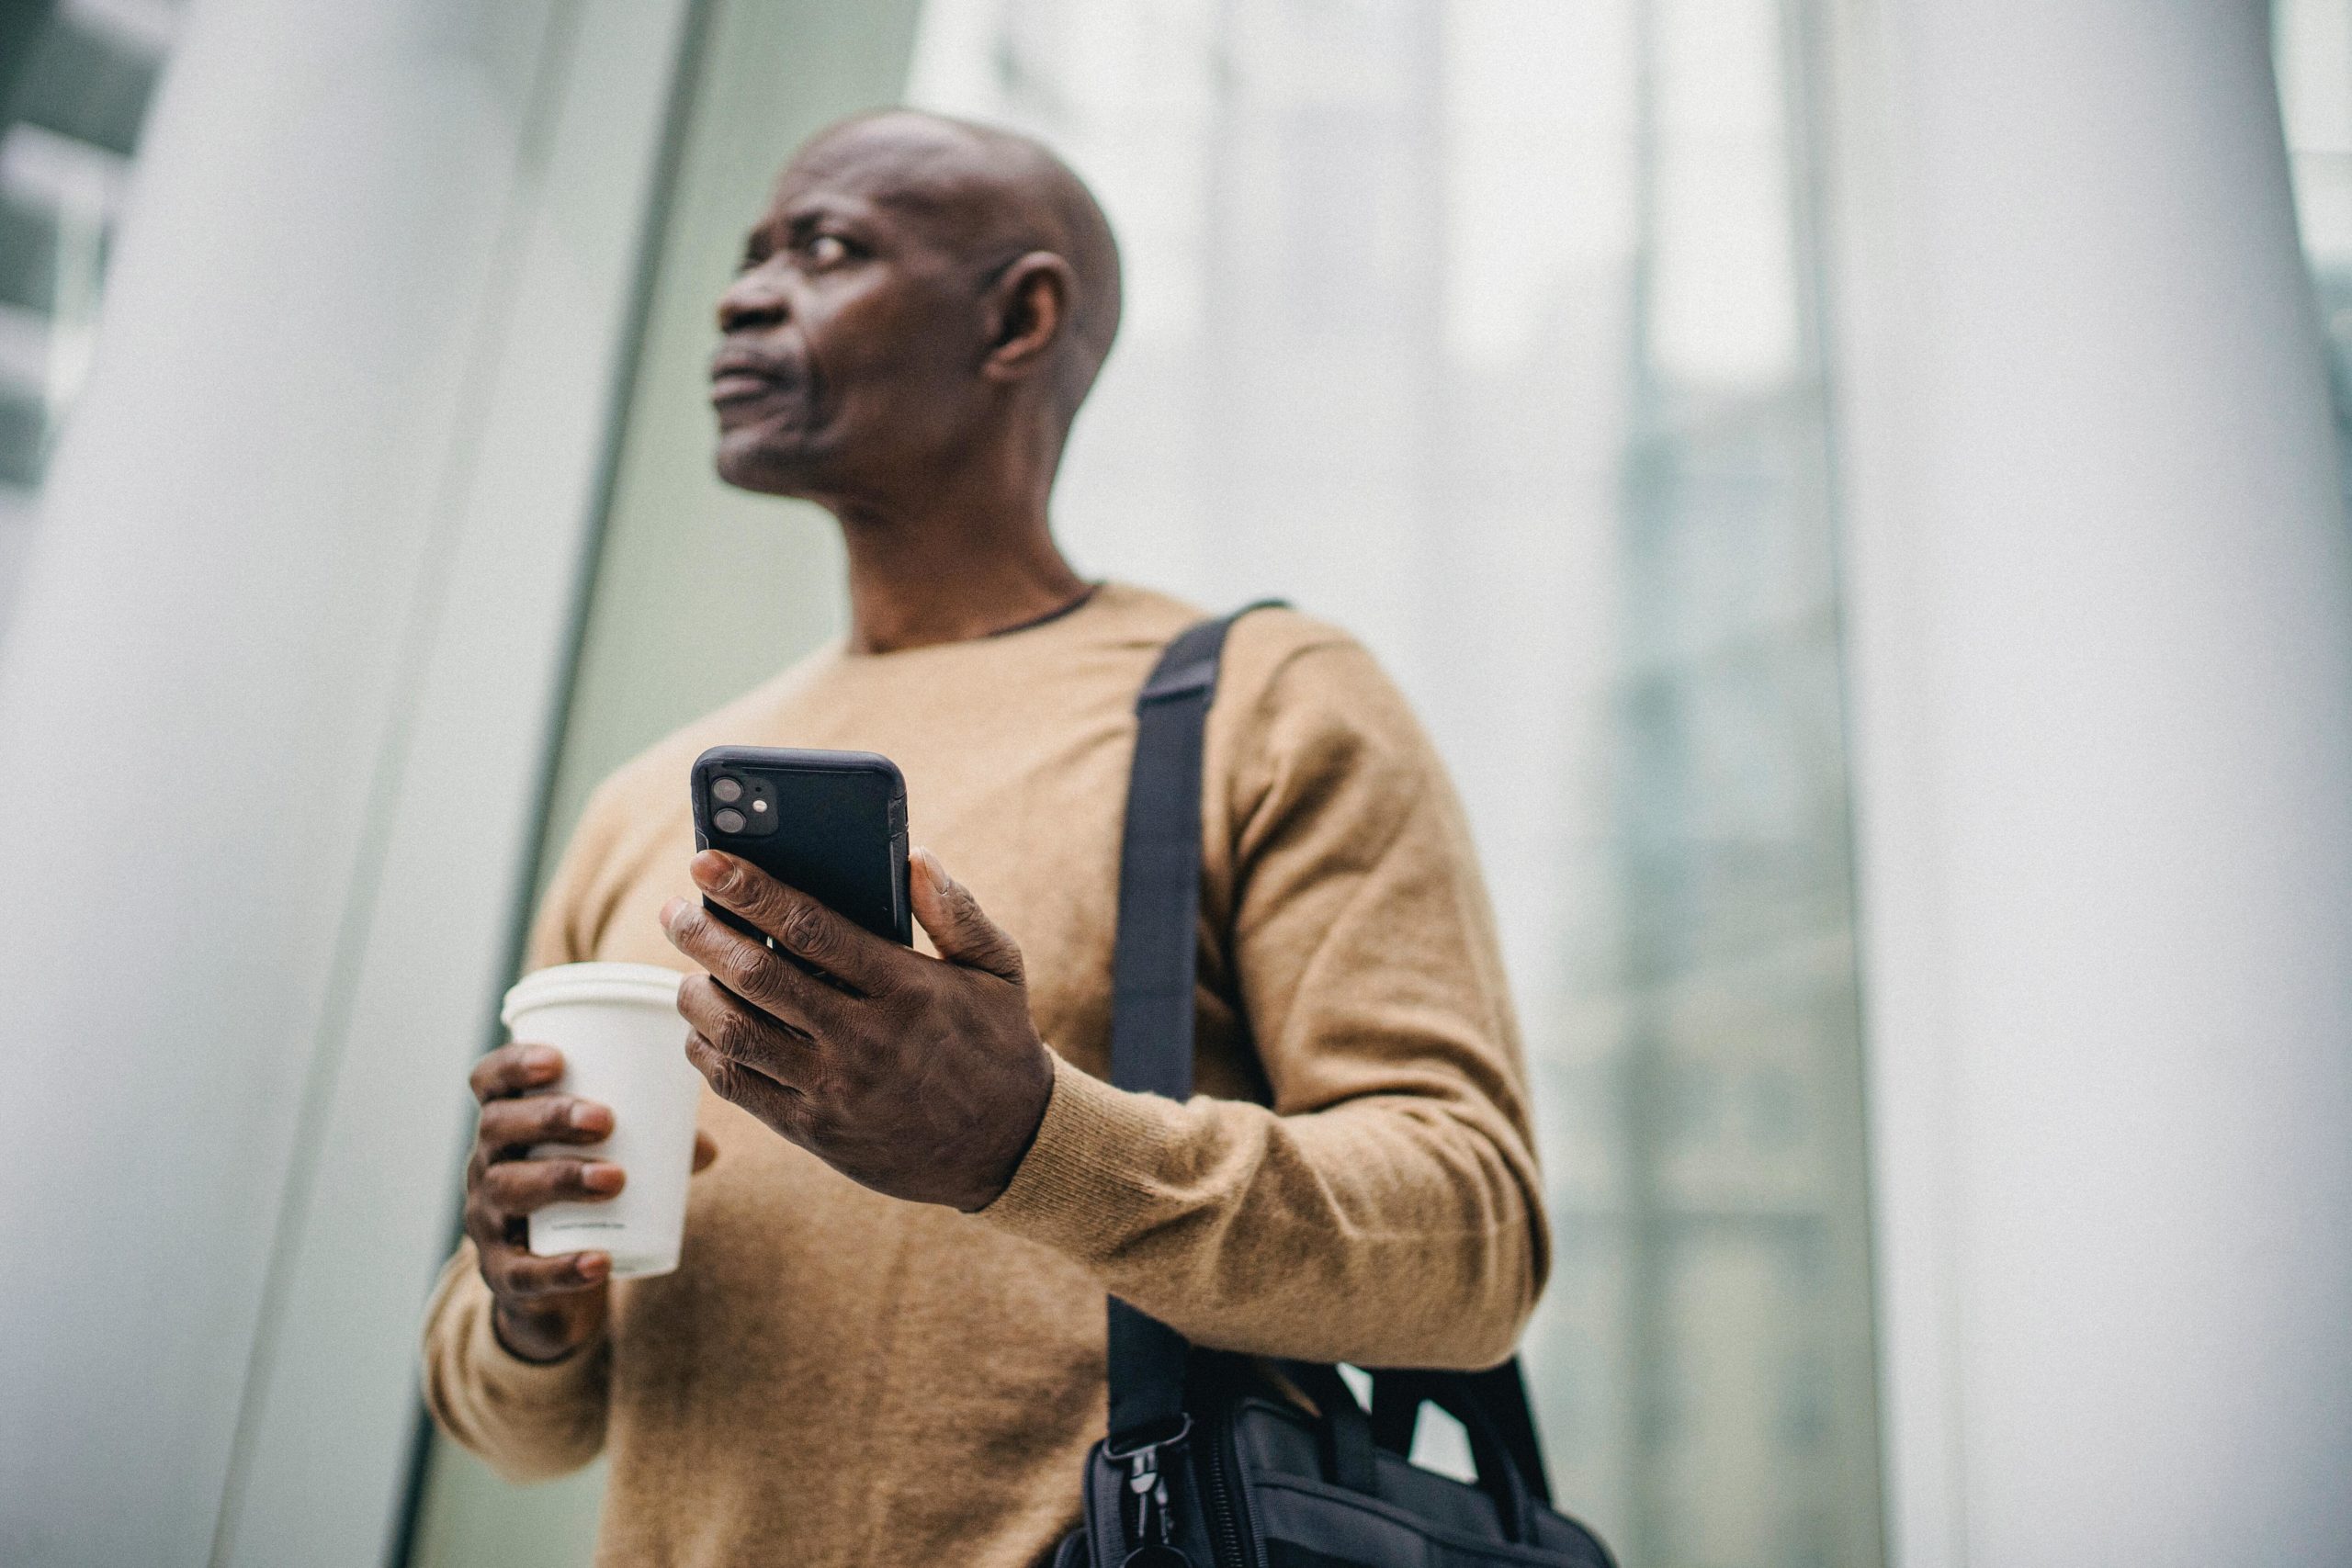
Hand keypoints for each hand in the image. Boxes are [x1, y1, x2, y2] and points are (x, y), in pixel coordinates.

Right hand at [462, 1044, 717, 1362]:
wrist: (548, 1287)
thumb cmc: (579, 1197)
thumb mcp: (607, 1160)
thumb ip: (655, 1146)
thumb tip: (704, 1148)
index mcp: (507, 1124)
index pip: (488, 1080)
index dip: (513, 1065)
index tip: (558, 1059)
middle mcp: (485, 1164)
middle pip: (497, 1127)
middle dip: (549, 1118)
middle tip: (605, 1120)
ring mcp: (487, 1220)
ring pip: (508, 1189)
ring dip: (561, 1178)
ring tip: (615, 1178)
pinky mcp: (501, 1274)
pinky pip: (522, 1272)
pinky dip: (562, 1267)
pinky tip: (600, 1261)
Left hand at [661, 845, 1051, 1211]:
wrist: (1007, 1147)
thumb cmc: (998, 1043)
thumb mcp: (999, 970)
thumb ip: (957, 912)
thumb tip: (916, 858)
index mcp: (906, 988)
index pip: (810, 927)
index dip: (750, 890)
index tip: (707, 862)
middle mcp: (864, 1038)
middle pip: (756, 977)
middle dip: (702, 936)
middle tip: (675, 911)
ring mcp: (834, 1089)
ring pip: (735, 1033)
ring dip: (696, 995)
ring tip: (691, 971)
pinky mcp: (815, 1131)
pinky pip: (738, 1086)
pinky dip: (706, 1051)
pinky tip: (705, 1028)